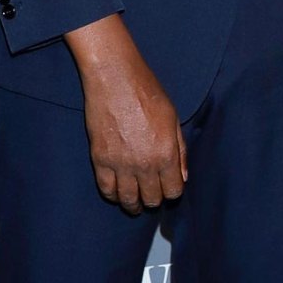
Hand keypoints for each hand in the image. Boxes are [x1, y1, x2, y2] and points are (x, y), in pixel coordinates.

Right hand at [64, 13, 186, 212]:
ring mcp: (120, 164)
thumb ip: (180, 150)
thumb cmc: (147, 92)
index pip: (173, 191)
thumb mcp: (173, 118)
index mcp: (166, 153)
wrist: (114, 78)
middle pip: (151, 199)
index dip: (172, 192)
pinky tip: (117, 192)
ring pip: (128, 200)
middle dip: (154, 199)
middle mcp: (145, 164)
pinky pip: (106, 189)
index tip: (168, 188)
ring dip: (133, 204)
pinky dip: (113, 195)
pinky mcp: (100, 159)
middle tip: (151, 194)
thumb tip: (182, 176)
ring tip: (134, 203)